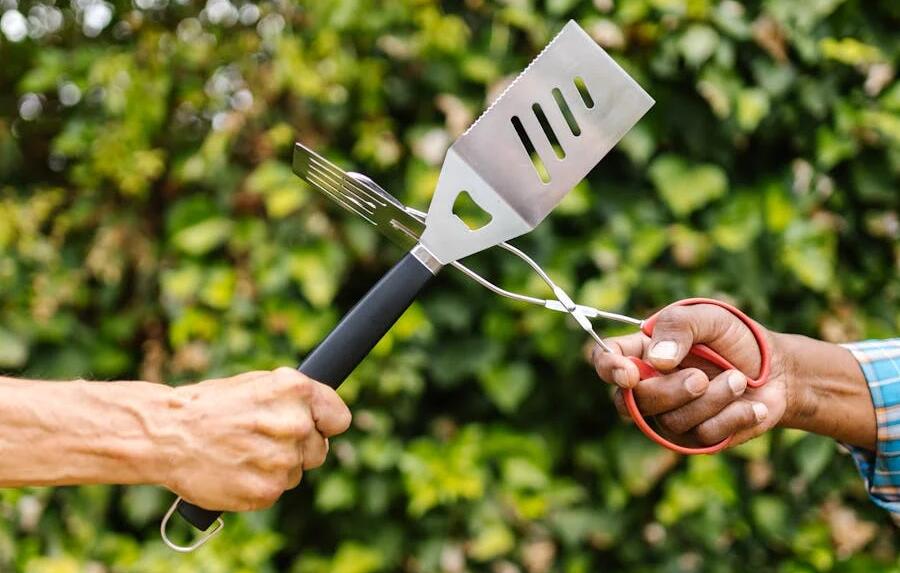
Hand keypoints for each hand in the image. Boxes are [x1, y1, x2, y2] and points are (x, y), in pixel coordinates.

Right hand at [162, 368, 350, 510]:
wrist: (166, 435)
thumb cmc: (209, 405)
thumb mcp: (256, 385)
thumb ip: (293, 400)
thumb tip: (321, 414)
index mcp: (295, 391)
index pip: (339, 418)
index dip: (326, 423)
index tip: (315, 426)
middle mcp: (296, 425)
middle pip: (318, 449)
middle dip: (298, 447)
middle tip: (262, 440)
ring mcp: (283, 460)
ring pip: (297, 471)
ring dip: (277, 467)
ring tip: (242, 452)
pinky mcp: (267, 490)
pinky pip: (276, 490)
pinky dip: (260, 484)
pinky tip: (237, 469)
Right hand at [591, 303, 788, 448]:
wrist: (779, 372)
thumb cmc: (735, 338)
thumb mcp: (710, 317)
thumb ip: (679, 327)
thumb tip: (656, 362)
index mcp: (641, 352)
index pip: (604, 360)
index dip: (608, 368)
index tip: (629, 373)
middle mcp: (648, 386)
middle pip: (630, 402)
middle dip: (669, 391)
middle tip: (701, 378)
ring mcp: (668, 414)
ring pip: (670, 420)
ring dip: (712, 399)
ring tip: (740, 381)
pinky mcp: (695, 438)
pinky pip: (702, 436)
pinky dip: (731, 416)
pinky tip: (750, 405)